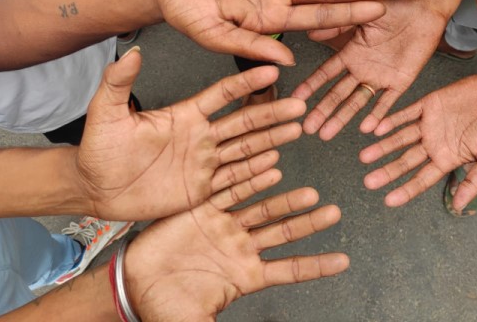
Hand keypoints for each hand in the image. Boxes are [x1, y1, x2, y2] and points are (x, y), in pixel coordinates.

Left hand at [76, 50, 303, 220]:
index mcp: (184, 115)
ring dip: (272, 140)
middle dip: (272, 112)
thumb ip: (118, 83)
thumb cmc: (98, 149)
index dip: (247, 81)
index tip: (272, 68)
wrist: (94, 189)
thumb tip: (129, 53)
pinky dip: (256, 174)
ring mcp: (203, 163)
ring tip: (297, 130)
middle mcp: (200, 137)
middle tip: (299, 104)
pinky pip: (234, 180)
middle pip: (244, 122)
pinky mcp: (201, 189)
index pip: (223, 94)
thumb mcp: (104, 112)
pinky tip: (276, 166)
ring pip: (246, 149)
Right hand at [126, 172, 347, 320]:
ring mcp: (226, 226)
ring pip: (263, 208)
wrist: (133, 285)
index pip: (290, 269)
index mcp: (247, 275)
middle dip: (308, 223)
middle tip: (333, 212)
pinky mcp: (205, 209)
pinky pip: (232, 190)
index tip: (344, 261)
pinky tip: (271, 168)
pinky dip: (251, 179)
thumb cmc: (167, 308)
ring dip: (285, 200)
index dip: (316, 265)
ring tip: (310, 193)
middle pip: (283, 233)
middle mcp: (242, 247)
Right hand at [293, 0, 447, 139]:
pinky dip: (378, 115)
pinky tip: (366, 129)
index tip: (296, 99)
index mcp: (352, 52)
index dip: (311, 86)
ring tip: (327, 134)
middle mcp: (363, 68)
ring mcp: (381, 76)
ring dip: (342, 118)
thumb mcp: (362, 12)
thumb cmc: (394, 4)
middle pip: (337, 93)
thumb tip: (311, 31)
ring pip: (357, 102)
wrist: (424, 7)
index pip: (326, 73)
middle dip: (322, 111)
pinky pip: (387, 101)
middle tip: (307, 128)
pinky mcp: (401, 81)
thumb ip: (340, 23)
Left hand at [360, 72, 476, 210]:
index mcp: (448, 159)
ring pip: (400, 137)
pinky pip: (406, 113)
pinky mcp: (429, 103)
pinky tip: (377, 128)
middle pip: (406, 161)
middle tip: (368, 181)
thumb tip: (457, 207)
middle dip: (387, 171)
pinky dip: (392, 120)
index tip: (388, 201)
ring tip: (364, 156)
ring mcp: (430, 124)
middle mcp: (434, 143)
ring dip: (383, 146)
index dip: (405, 190)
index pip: (422, 179)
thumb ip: (474, 182)